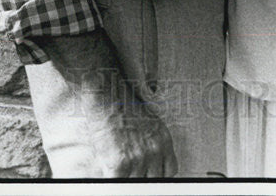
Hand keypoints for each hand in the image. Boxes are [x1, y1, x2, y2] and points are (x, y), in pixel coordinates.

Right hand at [36, 31, 177, 176]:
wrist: (106, 91)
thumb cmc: (121, 103)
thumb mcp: (147, 121)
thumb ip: (151, 142)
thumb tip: (148, 162)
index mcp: (163, 140)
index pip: (169, 172)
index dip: (156, 177)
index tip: (147, 178)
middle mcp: (155, 150)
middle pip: (154, 181)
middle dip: (142, 180)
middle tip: (131, 176)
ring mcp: (139, 158)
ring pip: (136, 185)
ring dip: (126, 181)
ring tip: (118, 175)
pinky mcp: (120, 162)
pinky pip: (119, 184)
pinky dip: (113, 183)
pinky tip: (108, 176)